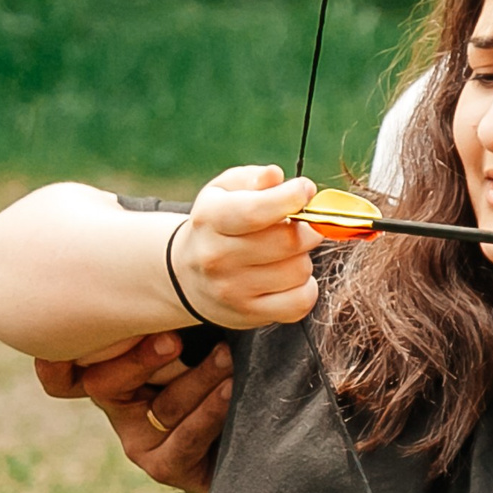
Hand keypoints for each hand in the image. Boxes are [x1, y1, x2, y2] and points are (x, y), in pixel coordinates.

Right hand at [37, 331, 236, 492]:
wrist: (254, 428)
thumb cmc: (224, 363)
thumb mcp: (194, 335)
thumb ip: (171, 319)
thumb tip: (165, 279)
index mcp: (114, 371)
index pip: (68, 370)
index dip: (55, 364)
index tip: (57, 346)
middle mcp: (120, 406)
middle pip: (106, 385)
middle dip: (138, 359)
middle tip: (173, 338)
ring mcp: (140, 439)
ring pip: (162, 407)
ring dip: (198, 378)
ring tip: (226, 356)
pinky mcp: (165, 466)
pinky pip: (183, 438)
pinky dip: (208, 411)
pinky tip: (227, 388)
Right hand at [173, 165, 324, 328]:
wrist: (187, 276)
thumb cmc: (218, 225)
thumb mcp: (224, 191)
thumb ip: (252, 178)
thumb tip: (276, 176)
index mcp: (211, 219)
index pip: (255, 211)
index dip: (290, 198)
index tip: (305, 190)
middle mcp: (217, 258)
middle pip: (287, 242)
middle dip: (306, 228)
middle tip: (300, 225)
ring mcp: (232, 291)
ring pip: (299, 270)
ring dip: (302, 258)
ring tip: (284, 254)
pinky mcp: (250, 315)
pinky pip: (301, 301)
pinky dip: (305, 288)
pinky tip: (288, 277)